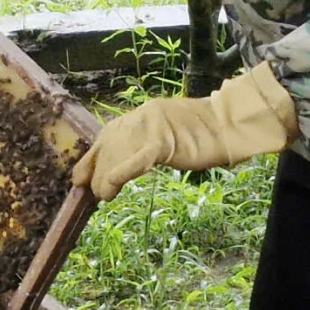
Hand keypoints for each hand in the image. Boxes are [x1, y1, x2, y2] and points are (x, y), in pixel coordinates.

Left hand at [71, 65, 298, 199]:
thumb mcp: (167, 136)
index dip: (91, 158)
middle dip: (98, 170)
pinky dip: (121, 172)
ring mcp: (153, 126)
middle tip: (95, 193)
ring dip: (107, 177)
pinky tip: (113, 186)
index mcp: (141, 114)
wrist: (230, 125)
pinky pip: (138, 159)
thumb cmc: (203, 136)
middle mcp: (142, 116)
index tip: (79, 178)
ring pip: (119, 154)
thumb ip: (144, 145)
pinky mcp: (165, 139)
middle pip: (109, 146)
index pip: (107, 135)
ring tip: (106, 195)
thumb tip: (119, 168)